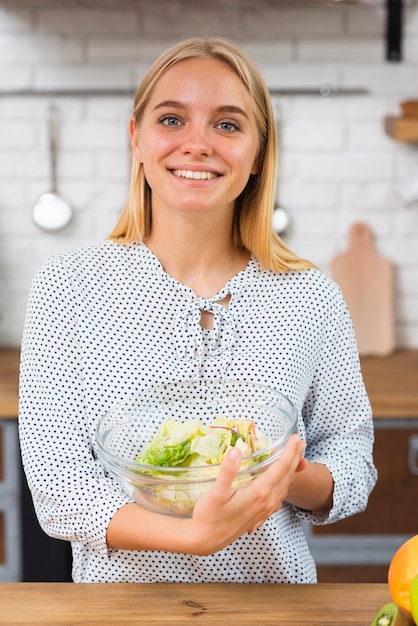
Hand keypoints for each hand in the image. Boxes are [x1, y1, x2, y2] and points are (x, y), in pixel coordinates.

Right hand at [186, 433, 305, 554]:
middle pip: (286, 476)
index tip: (296, 438)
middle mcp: (266, 502)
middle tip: (301, 441)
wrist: (205, 541)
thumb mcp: (215, 493)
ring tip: (295, 456)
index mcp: (259, 493)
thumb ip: (227, 472)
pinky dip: (284, 482)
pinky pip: (279, 495)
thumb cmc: (208, 516)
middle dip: (295, 457)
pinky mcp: (260, 514)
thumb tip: (235, 450)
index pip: (280, 468)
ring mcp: (265, 510)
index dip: (289, 452)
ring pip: (284, 486)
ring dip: (291, 470)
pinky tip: (281, 479)